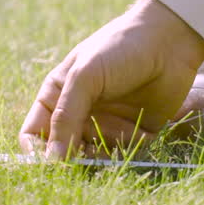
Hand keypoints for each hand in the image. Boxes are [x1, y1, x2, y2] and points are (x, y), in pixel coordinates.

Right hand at [19, 0, 203, 159]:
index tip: (49, 164)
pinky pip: (124, 154)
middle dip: (76, 158)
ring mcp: (105, 124)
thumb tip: (52, 159)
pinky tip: (142, 130)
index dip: (36, 153)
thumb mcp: (85, 76)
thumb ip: (66, 116)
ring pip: (94, 157)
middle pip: (64, 153)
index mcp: (57, 96)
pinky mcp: (134, 132)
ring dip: (107, 151)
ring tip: (124, 129)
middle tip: (91, 154)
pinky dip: (130, 147)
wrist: (169, 40)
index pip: (34, 135)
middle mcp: (78, 114)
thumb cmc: (119, 48)